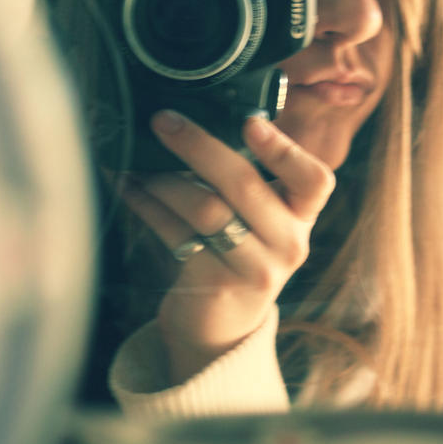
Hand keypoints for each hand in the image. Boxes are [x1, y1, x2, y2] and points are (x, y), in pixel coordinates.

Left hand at [120, 112, 335, 385]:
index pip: (314, 180)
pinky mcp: (216, 285)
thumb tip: (196, 116)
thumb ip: (247, 177)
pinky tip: (129, 186)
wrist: (222, 327)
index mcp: (301, 216)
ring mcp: (254, 269)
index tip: (251, 122)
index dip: (285, 150)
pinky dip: (148, 205)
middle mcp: (287, 243)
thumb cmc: (237, 255)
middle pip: (245, 185)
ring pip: (207, 210)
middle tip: (163, 121)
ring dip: (165, 180)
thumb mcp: (260, 220)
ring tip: (137, 161)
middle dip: (199, 146)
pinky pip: (177, 235)